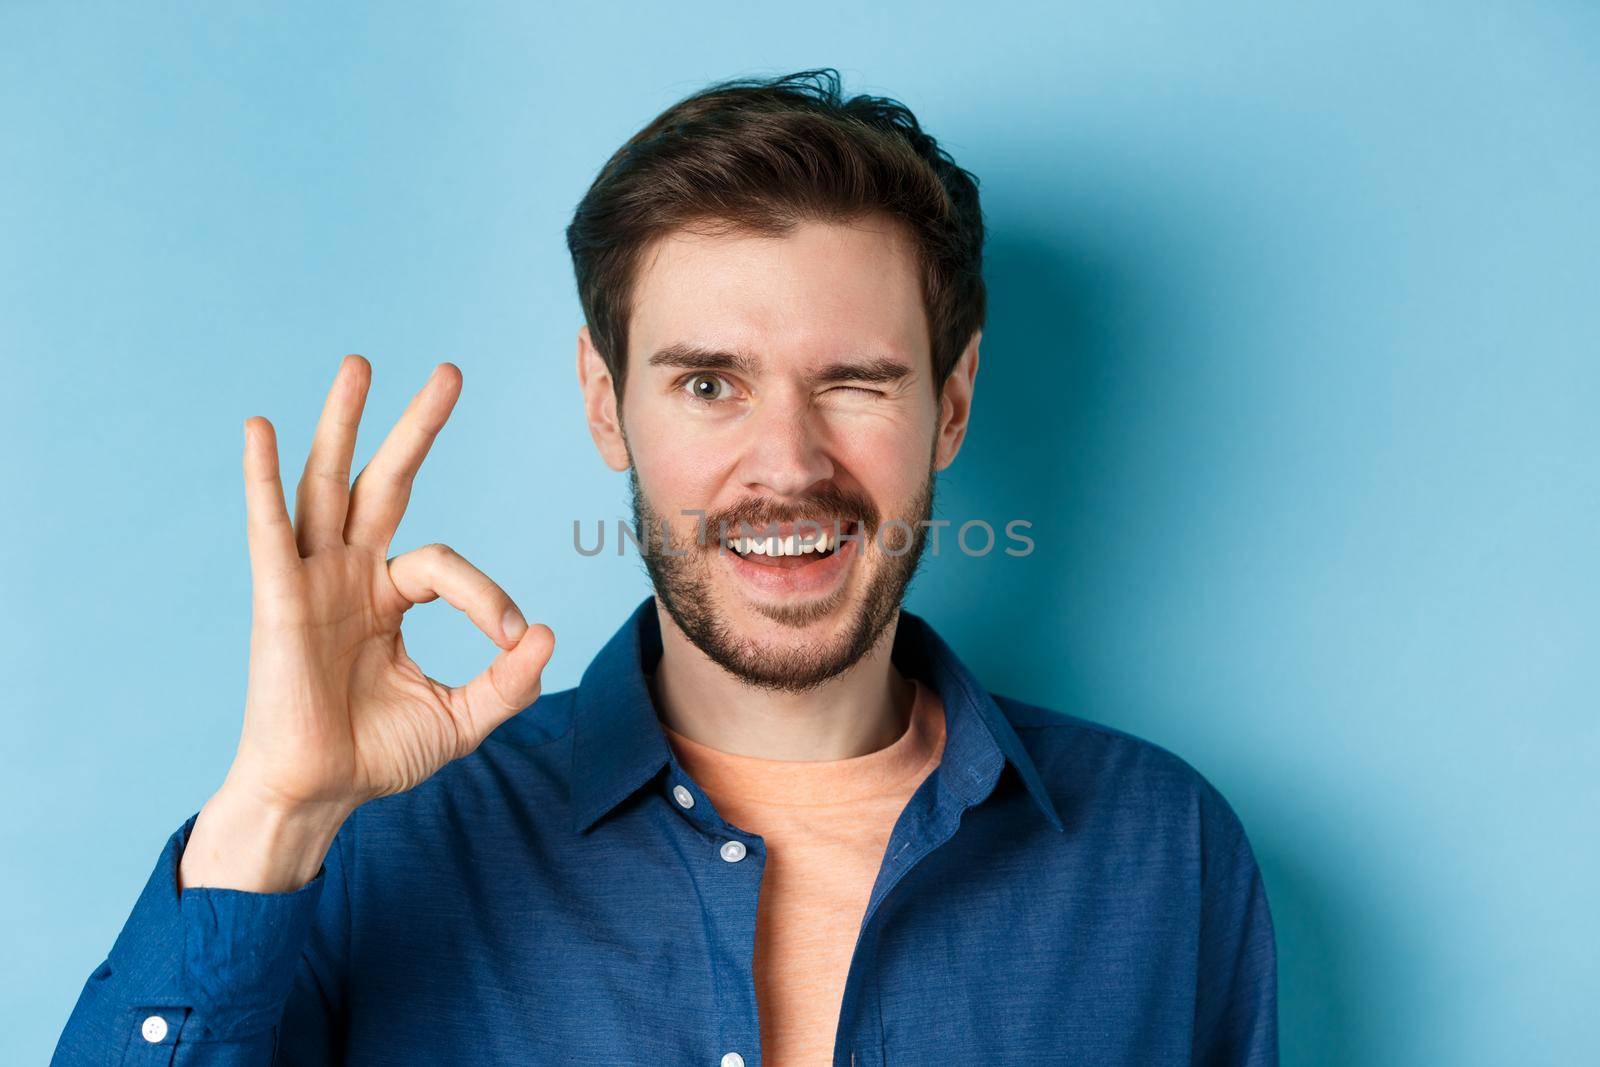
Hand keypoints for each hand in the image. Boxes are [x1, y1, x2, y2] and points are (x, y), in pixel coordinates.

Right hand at [224, 355, 554, 817]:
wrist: (320, 797)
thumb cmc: (379, 757)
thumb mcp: (463, 718)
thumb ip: (509, 680)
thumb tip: (546, 633)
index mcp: (388, 596)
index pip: (446, 565)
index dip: (487, 596)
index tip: (512, 639)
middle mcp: (350, 575)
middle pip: (384, 483)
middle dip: (416, 427)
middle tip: (451, 371)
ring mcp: (311, 580)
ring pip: (327, 485)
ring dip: (341, 424)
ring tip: (361, 364)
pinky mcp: (277, 599)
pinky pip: (270, 529)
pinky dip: (261, 478)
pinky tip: (258, 428)